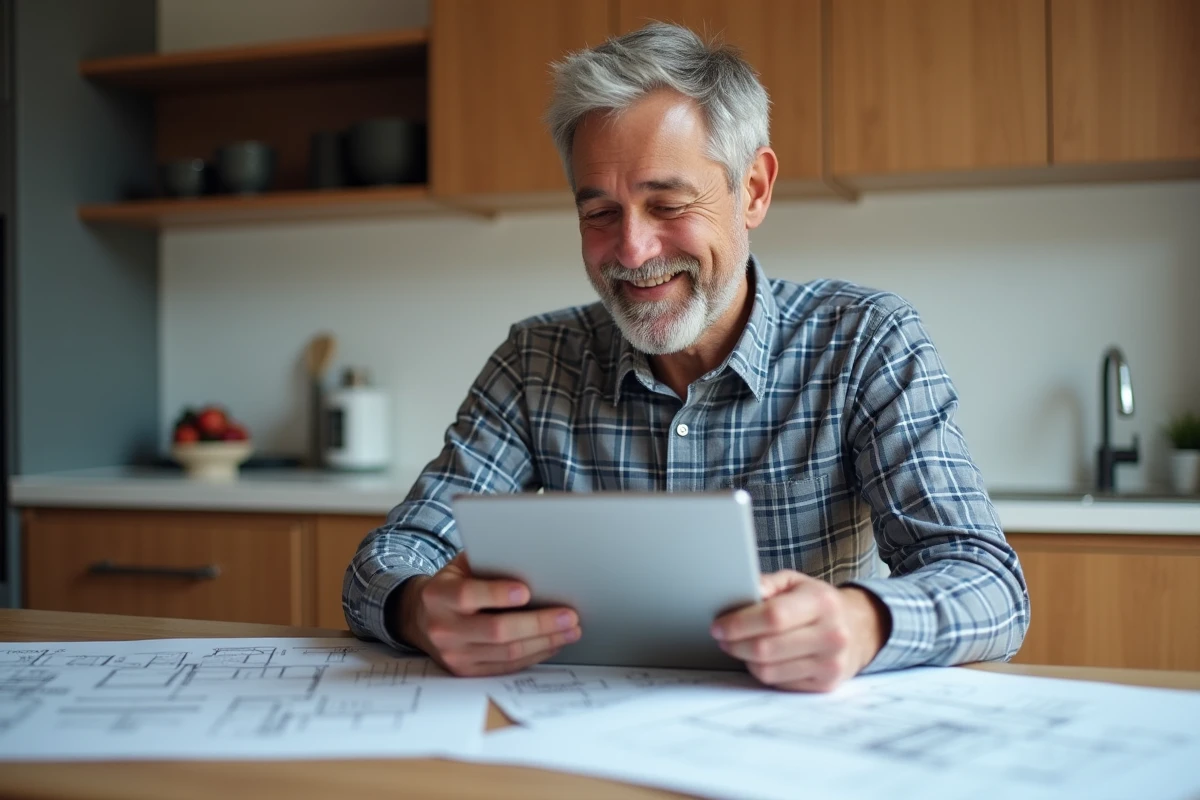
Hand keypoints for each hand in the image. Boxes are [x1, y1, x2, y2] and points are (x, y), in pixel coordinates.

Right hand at [394, 553, 581, 676]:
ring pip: (507, 652)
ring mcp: (454, 655)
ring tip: (570, 630)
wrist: (422, 618)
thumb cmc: (452, 585)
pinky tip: (552, 643)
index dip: (497, 594)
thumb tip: (531, 558)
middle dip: (538, 623)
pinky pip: (506, 667)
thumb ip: (487, 562)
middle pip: (496, 630)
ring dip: (544, 641)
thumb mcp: (460, 567)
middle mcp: (443, 628)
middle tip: (568, 615)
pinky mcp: (466, 672)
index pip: (467, 595)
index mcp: (438, 596)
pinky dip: (534, 655)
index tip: (526, 590)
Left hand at [710, 570, 889, 691]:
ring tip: (737, 646)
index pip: (773, 617)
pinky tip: (760, 658)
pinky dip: (762, 671)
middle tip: (721, 637)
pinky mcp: (825, 684)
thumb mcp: (796, 582)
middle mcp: (831, 635)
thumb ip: (768, 584)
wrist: (859, 629)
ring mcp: (830, 663)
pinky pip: (779, 683)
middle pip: (767, 648)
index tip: (719, 625)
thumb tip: (742, 590)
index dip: (739, 623)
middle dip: (735, 643)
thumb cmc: (819, 603)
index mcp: (822, 603)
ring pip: (769, 670)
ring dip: (744, 659)